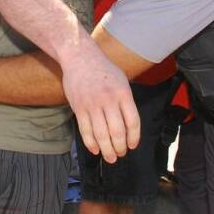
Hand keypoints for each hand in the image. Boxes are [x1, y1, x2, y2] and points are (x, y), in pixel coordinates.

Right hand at [60, 46, 139, 163]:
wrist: (80, 57)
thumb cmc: (103, 69)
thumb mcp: (121, 80)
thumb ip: (126, 101)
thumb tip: (129, 126)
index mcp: (123, 94)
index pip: (133, 122)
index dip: (134, 138)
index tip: (132, 146)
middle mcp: (108, 100)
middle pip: (117, 132)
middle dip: (120, 147)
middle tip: (120, 154)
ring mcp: (92, 104)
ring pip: (101, 134)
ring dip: (107, 150)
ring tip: (110, 157)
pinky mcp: (79, 107)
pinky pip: (85, 130)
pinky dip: (91, 143)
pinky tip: (95, 149)